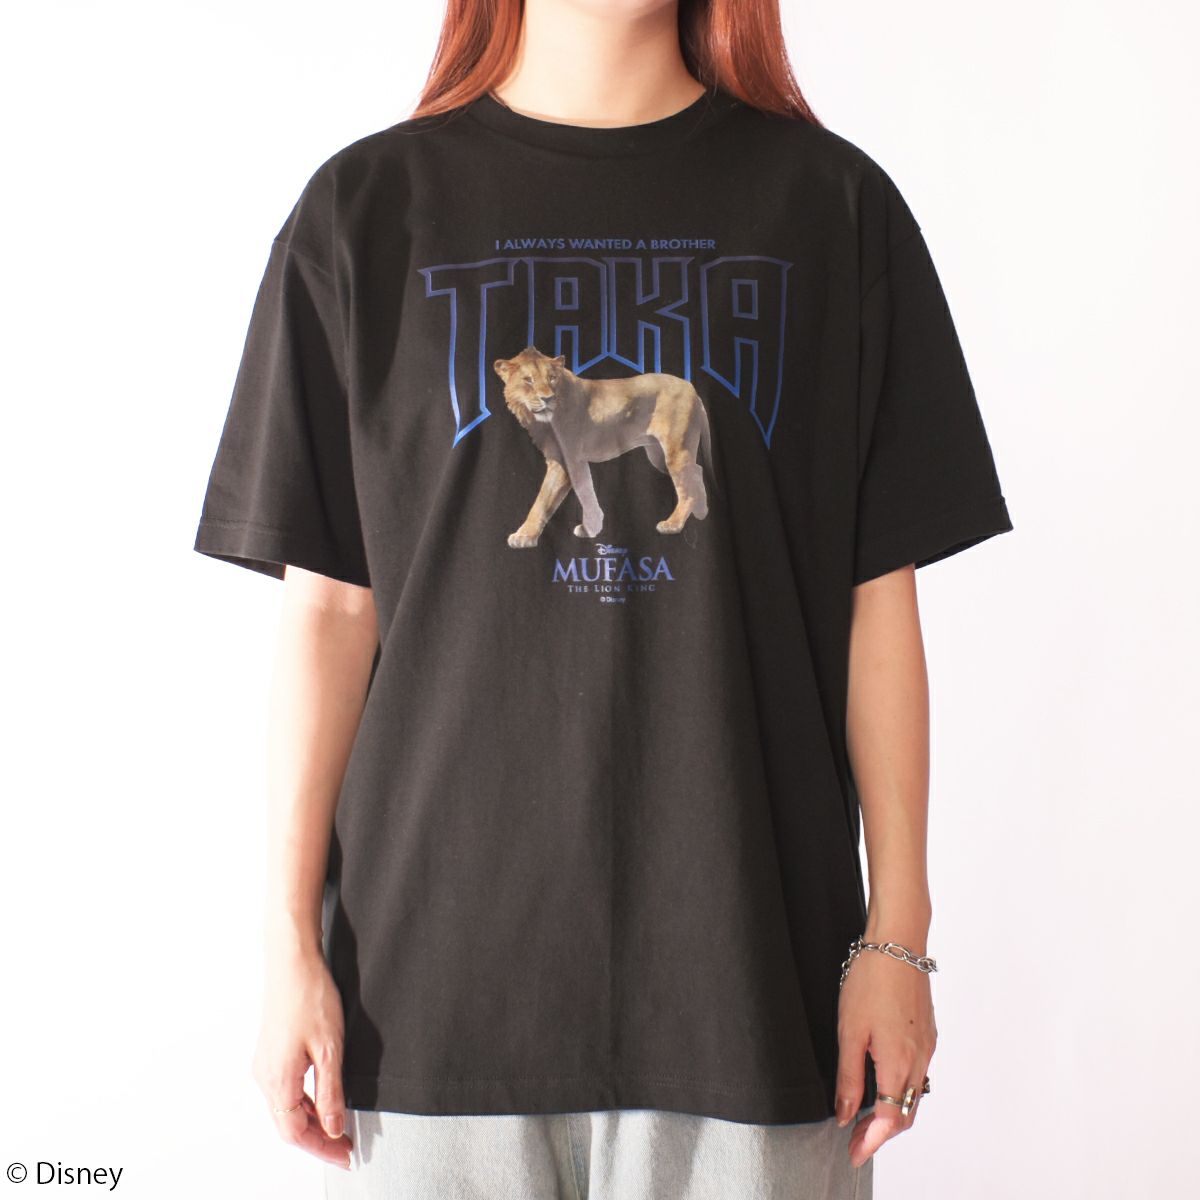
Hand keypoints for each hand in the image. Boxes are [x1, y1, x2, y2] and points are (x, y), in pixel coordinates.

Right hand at [251, 944, 352, 1169]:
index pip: (297, 1133)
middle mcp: (265, 1077)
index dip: (323, 1148)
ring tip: (338, 1127)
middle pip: (288, 1125)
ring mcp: (265, 1064)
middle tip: (345, 1147)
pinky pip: (285, 1091)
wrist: (292, 961)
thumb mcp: (330, 1049)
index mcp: (278, 1081)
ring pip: (286, 1109)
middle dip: (317, 1140)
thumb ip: (331, 1093)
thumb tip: (334, 1128)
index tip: (345, 1155)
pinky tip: (322, 1099)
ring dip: (310, 1122)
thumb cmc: (310, 996)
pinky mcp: (270, 1053)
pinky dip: (304, 1103)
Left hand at [834, 948, 936, 1167]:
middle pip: (906, 1113)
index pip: (891, 1120)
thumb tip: (847, 1114)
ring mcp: (927, 1046)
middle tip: (856, 1139)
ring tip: (865, 1114)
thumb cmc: (871, 980)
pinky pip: (917, 1072)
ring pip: (914, 1094)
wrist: (899, 943)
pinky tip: (883, 1081)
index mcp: (899, 1063)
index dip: (871, 1141)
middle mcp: (920, 1059)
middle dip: (882, 1132)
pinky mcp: (927, 1032)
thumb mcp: (849, 1031)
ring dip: (893, 1111)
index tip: (854, 1153)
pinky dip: (901, 1088)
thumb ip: (849, 1077)